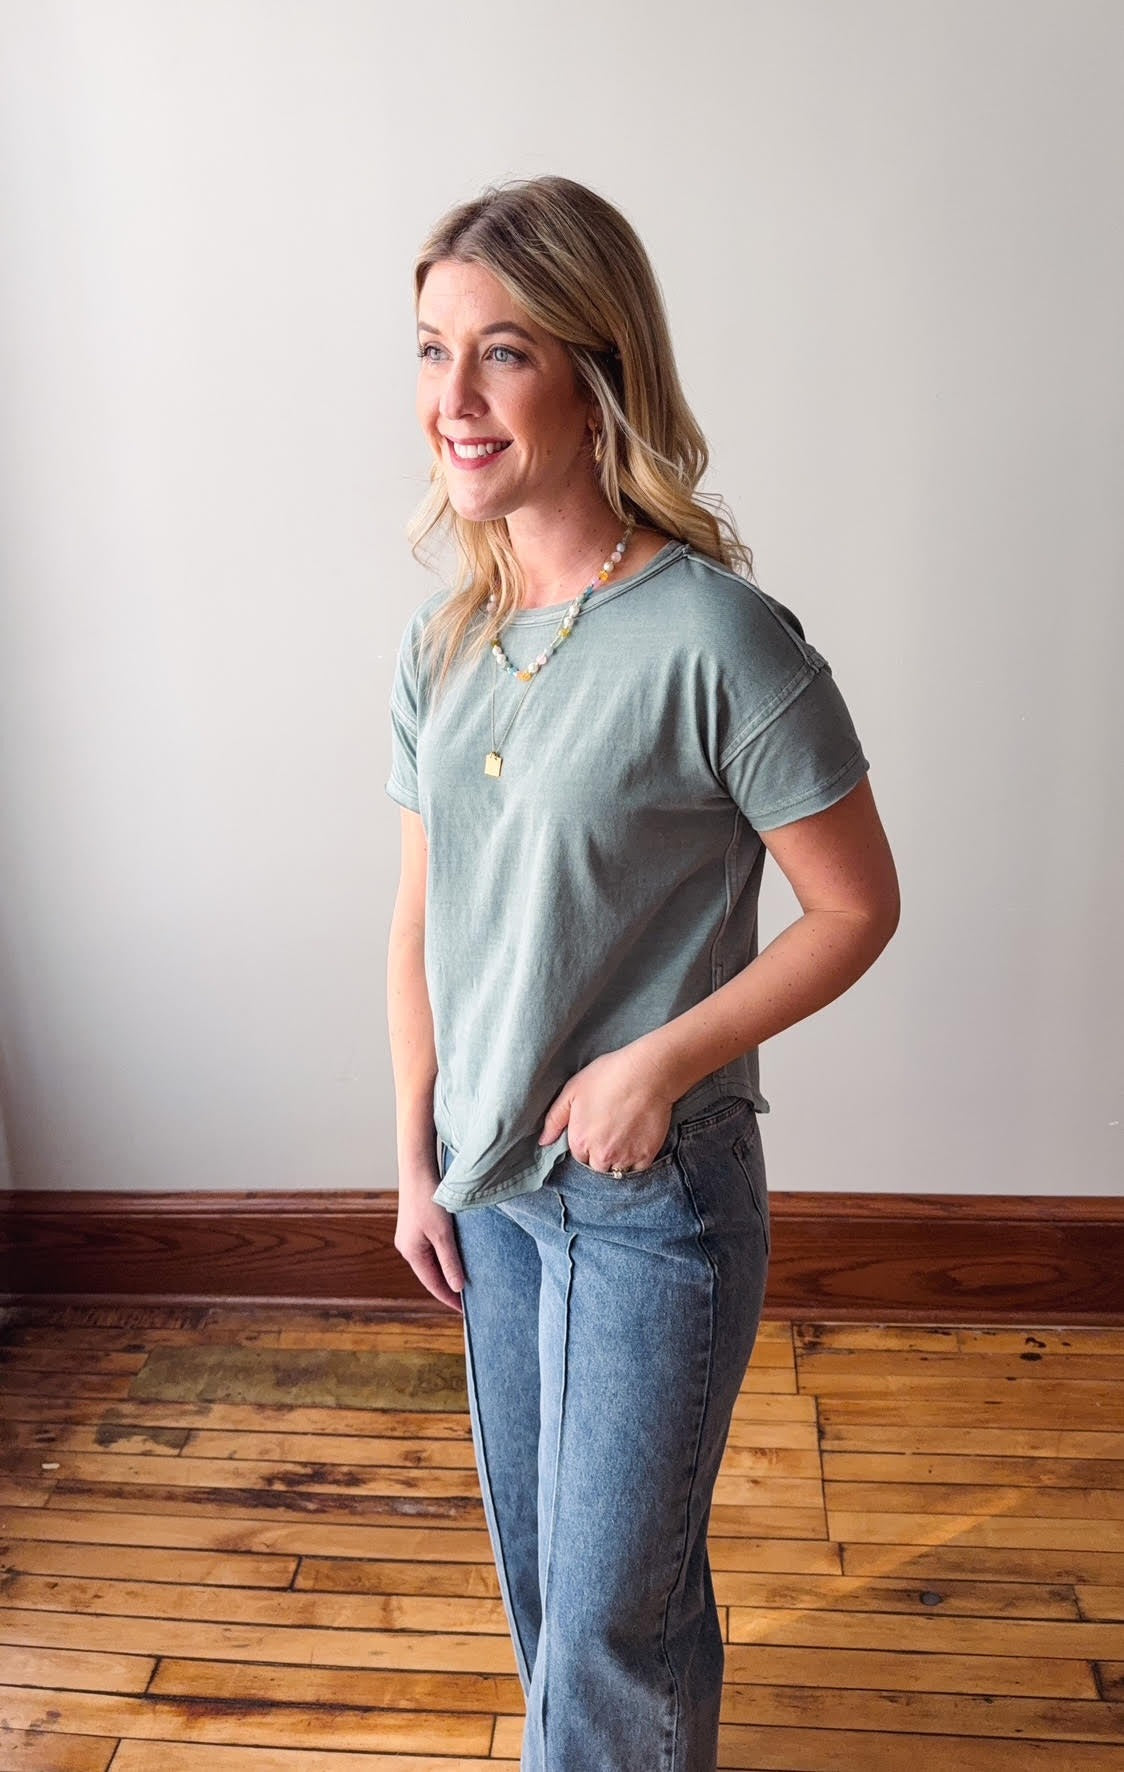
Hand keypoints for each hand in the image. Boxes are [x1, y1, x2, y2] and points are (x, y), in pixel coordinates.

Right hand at [393, 1163, 465, 1313]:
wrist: (417, 1170)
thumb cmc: (428, 1200)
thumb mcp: (443, 1234)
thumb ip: (450, 1262)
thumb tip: (457, 1287)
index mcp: (411, 1253)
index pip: (433, 1284)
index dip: (450, 1298)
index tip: (466, 1311)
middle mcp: (408, 1248)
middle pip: (431, 1275)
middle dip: (449, 1288)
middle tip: (470, 1300)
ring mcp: (411, 1237)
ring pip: (432, 1262)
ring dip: (447, 1272)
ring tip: (466, 1282)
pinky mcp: (417, 1227)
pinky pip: (432, 1250)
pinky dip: (445, 1258)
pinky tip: (457, 1258)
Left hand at [538, 1046, 675, 1173]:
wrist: (647, 1073)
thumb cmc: (608, 1076)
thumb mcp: (572, 1090)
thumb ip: (554, 1120)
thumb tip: (543, 1142)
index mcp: (580, 1141)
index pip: (578, 1155)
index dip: (586, 1142)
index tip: (595, 1128)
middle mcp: (601, 1156)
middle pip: (596, 1166)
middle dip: (600, 1154)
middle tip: (610, 1131)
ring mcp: (625, 1157)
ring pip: (616, 1170)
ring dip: (617, 1159)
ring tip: (624, 1135)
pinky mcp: (646, 1155)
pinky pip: (637, 1169)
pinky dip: (636, 1159)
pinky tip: (637, 1140)